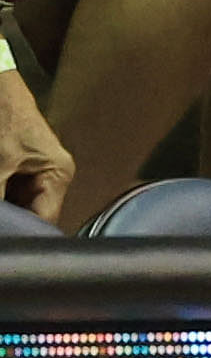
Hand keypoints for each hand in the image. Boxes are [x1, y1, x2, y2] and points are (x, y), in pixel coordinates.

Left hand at [0, 67, 69, 220]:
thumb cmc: (5, 116)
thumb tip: (2, 225)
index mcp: (58, 174)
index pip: (44, 219)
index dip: (23, 233)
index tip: (7, 241)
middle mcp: (50, 177)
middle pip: (30, 214)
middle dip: (10, 218)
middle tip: (0, 228)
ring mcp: (31, 173)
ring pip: (15, 204)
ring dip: (3, 208)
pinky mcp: (14, 168)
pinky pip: (6, 193)